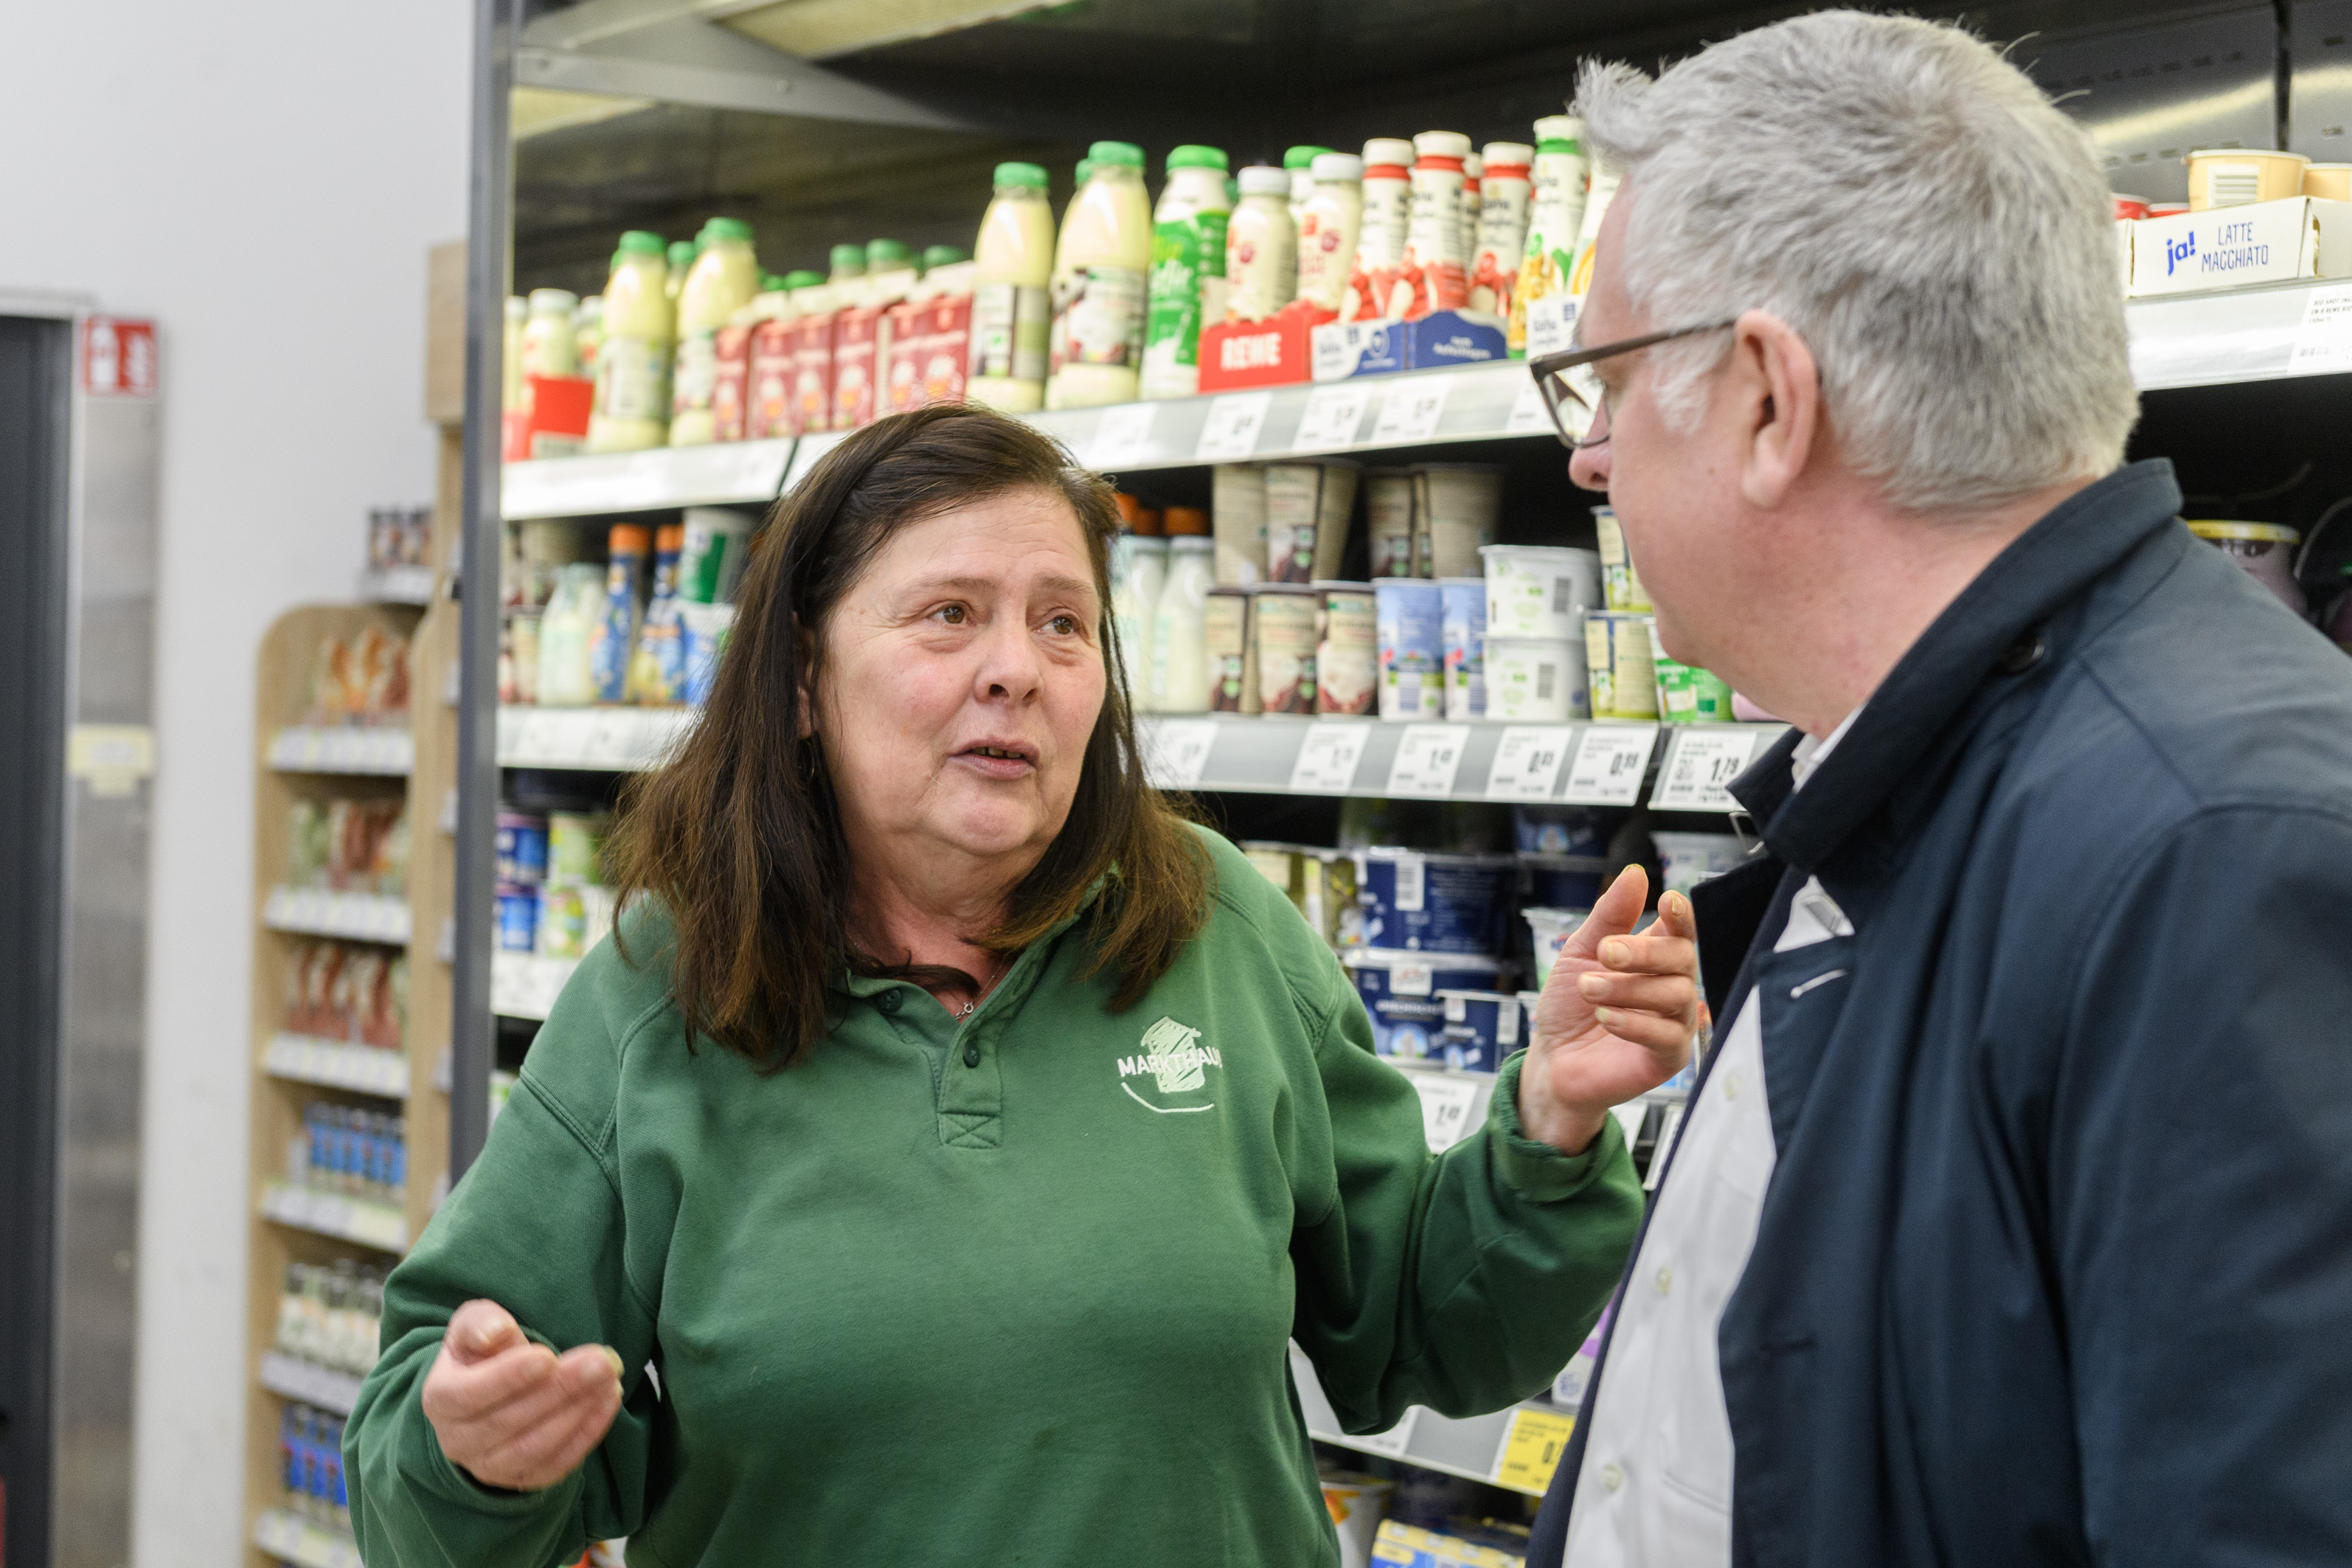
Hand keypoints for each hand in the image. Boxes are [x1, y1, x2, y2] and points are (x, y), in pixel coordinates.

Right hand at [419, 1299, 623, 1491]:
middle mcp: (458, 1442)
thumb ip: (480, 1323)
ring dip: (578, 1413)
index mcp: (440, 1399)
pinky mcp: (522, 1479)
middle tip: (602, 1361)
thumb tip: (496, 1332)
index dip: (508, 1378)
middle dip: (560, 1390)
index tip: (548, 1357)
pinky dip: (587, 1434)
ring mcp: (490, 1467)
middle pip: (509, 1422)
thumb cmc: (480, 1352)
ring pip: (534, 1448)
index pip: (469, 1396)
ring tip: (610, 1378)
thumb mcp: (472, 1326)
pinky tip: (609, 1400)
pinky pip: (556, 1465)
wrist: (486, 1393)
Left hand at [1518, 866, 1705, 1153]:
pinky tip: (1605, 1018)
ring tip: (1588, 990)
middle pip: (1682, 958)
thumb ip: (1609, 916)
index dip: (1680, 915)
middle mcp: (1671, 987)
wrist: (1551, 1060)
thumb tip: (1634, 874)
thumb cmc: (1569, 1006)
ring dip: (1628, 988)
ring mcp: (1674, 1023)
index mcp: (1654, 958)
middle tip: (1606, 953)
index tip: (1667, 900)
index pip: (1681, 930)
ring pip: (1676, 995)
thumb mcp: (1580, 953)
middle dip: (1645, 952)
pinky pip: (1668, 1036)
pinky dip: (1635, 1023)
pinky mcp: (1668, 1058)